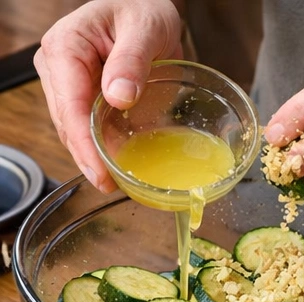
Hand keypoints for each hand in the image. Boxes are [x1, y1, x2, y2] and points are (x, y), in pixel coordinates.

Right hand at [35, 0, 184, 191]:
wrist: (146, 12)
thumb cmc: (143, 11)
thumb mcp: (145, 27)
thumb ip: (132, 60)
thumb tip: (118, 96)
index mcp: (65, 45)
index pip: (69, 103)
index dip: (83, 142)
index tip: (100, 171)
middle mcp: (58, 67)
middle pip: (67, 123)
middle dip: (86, 156)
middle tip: (110, 184)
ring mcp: (67, 85)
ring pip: (73, 132)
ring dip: (92, 157)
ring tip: (114, 181)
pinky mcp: (81, 100)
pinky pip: (87, 131)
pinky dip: (100, 149)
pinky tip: (115, 166)